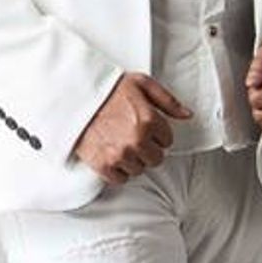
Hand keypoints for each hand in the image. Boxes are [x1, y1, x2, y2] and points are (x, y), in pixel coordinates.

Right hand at [72, 73, 192, 183]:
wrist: (74, 97)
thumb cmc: (106, 89)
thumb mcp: (141, 84)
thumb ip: (167, 100)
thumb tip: (187, 114)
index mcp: (149, 119)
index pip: (168, 140)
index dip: (157, 134)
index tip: (146, 128)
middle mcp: (137, 140)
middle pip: (156, 158)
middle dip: (148, 149)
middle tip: (133, 137)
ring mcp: (120, 154)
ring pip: (139, 169)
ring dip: (133, 160)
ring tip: (120, 144)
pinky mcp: (103, 165)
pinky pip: (121, 179)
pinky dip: (118, 170)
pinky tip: (112, 155)